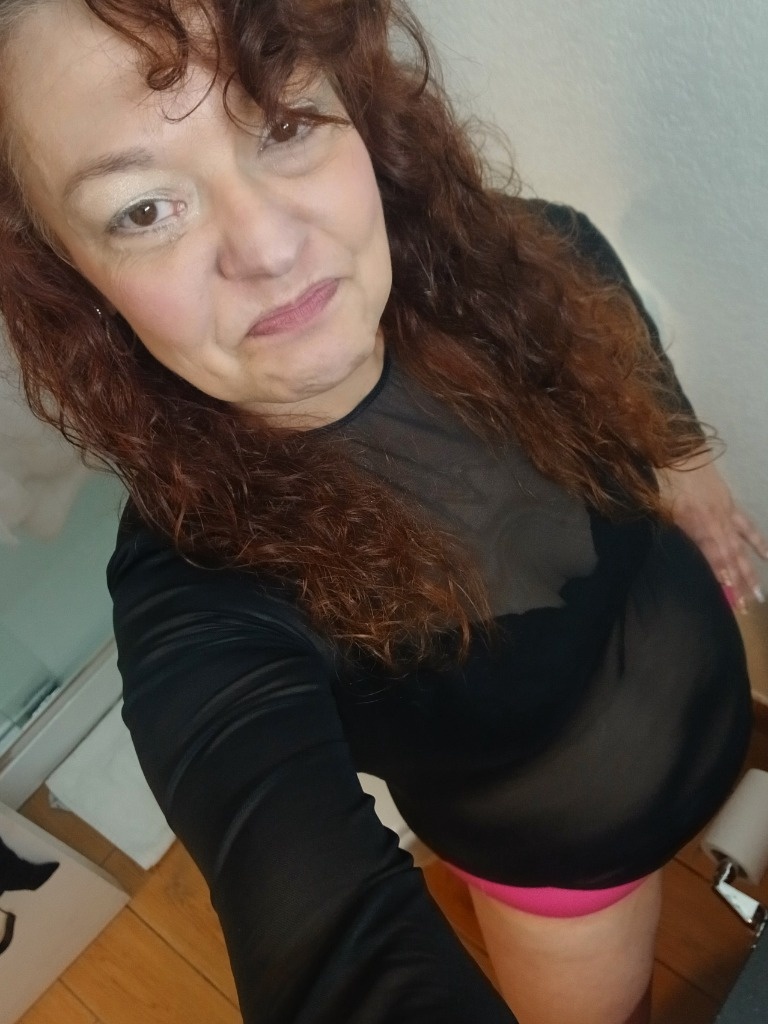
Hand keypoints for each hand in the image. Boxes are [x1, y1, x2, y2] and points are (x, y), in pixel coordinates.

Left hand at [657, 454, 767, 611]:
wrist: (678, 451)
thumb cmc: (663, 481)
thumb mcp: (661, 508)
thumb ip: (674, 530)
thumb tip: (680, 548)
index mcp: (696, 523)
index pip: (714, 556)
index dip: (723, 576)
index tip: (730, 598)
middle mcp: (714, 521)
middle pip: (730, 557)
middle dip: (738, 582)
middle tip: (747, 605)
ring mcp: (724, 513)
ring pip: (739, 546)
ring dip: (749, 570)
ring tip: (758, 593)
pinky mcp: (729, 505)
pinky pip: (746, 526)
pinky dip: (758, 541)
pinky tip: (767, 556)